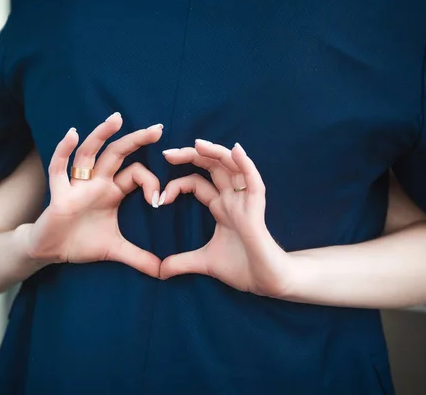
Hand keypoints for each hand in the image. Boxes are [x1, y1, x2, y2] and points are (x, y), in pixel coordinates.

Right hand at [19, 113, 163, 276]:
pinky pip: (58, 169)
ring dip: (101, 135)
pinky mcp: (58, 195)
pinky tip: (72, 134)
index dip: (150, 183)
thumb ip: (139, 258)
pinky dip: (63, 151)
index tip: (159, 200)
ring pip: (89, 154)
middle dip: (136, 140)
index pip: (135, 174)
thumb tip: (163, 272)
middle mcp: (96, 182)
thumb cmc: (81, 243)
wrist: (50, 251)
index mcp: (112, 191)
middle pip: (117, 154)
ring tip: (117, 118)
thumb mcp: (115, 250)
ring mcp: (76, 186)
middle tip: (158, 128)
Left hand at [160, 140, 291, 295]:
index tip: (159, 198)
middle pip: (212, 167)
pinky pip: (253, 181)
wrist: (266, 282)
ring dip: (216, 153)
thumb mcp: (203, 263)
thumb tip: (159, 272)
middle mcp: (232, 199)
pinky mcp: (257, 209)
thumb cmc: (242, 268)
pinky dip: (246, 165)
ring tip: (197, 143)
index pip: (196, 183)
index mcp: (220, 207)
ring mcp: (245, 201)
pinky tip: (236, 151)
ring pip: (232, 167)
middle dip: (191, 156)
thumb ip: (181, 263)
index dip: (177, 185)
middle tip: (167, 153)